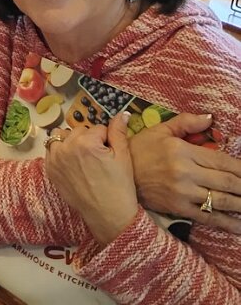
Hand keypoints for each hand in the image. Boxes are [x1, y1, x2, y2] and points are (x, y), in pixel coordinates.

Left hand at [46, 113, 138, 245]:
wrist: (108, 214)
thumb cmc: (120, 186)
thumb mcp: (123, 157)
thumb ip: (119, 132)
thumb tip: (122, 113)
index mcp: (86, 142)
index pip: (98, 129)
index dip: (106, 140)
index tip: (110, 154)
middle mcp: (66, 147)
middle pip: (79, 132)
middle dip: (89, 140)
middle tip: (99, 158)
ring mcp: (55, 159)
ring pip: (62, 137)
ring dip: (72, 142)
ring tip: (84, 159)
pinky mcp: (50, 169)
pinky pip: (52, 150)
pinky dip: (61, 152)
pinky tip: (73, 163)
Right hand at [130, 112, 240, 233]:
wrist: (116, 176)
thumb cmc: (138, 150)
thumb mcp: (159, 131)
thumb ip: (186, 122)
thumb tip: (210, 118)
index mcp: (182, 151)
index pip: (222, 160)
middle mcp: (186, 172)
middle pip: (228, 181)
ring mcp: (183, 192)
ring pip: (222, 200)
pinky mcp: (178, 208)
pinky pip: (208, 217)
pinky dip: (228, 222)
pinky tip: (240, 226)